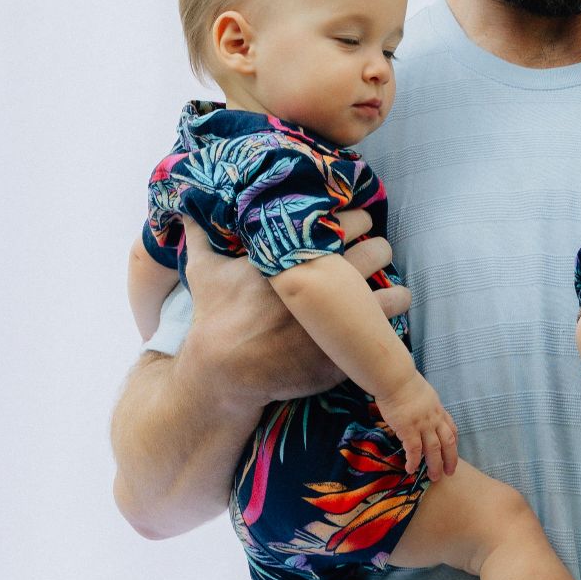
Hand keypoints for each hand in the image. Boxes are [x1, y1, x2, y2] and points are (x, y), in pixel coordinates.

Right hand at [179, 208, 408, 404]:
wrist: (221, 373)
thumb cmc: (213, 318)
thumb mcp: (203, 271)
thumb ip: (201, 234)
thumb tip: (186, 207)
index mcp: (295, 258)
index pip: (344, 223)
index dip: (355, 219)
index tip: (355, 223)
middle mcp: (320, 285)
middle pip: (375, 252)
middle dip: (378, 249)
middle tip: (374, 253)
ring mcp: (334, 321)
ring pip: (391, 295)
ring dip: (395, 289)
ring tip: (392, 291)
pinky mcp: (340, 354)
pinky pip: (383, 336)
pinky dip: (388, 327)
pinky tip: (384, 323)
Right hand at [372, 375, 457, 480]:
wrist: (395, 378)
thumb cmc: (404, 382)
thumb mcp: (423, 392)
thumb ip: (425, 404)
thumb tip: (421, 409)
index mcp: (438, 409)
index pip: (451, 429)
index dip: (453, 443)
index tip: (452, 453)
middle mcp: (434, 419)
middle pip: (448, 443)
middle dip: (450, 459)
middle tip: (449, 473)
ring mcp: (422, 424)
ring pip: (434, 449)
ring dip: (435, 465)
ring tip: (434, 477)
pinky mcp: (408, 428)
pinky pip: (414, 449)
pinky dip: (414, 461)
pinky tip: (410, 469)